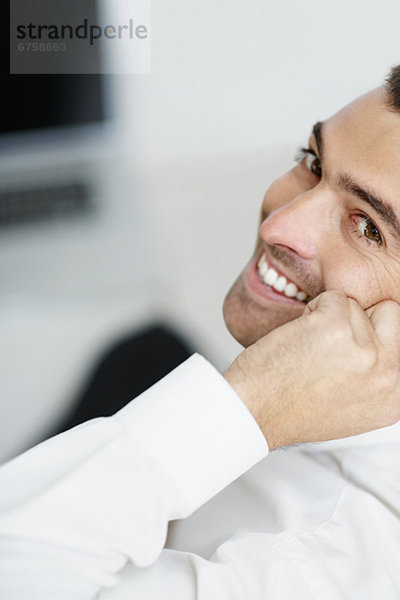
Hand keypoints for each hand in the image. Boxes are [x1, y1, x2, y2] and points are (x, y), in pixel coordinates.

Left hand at [223, 290, 399, 449]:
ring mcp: (365, 350)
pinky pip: (332, 297)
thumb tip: (382, 344)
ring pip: (355, 305)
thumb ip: (375, 377)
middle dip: (359, 318)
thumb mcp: (353, 406)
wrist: (255, 411)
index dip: (373, 333)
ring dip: (328, 317)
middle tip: (329, 343)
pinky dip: (312, 310)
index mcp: (394, 397)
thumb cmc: (290, 409)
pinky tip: (299, 338)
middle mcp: (388, 375)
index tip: (352, 341)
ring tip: (309, 349)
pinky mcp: (336, 327)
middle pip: (391, 313)